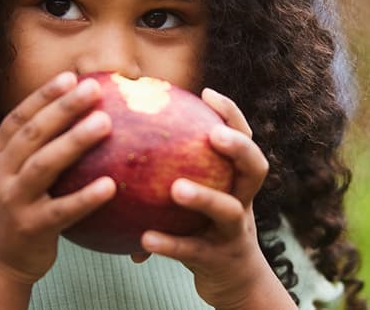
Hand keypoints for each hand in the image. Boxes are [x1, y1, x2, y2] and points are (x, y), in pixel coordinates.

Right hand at [0, 72, 116, 284]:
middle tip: (93, 90)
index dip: (42, 96)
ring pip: (44, 165)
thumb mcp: (7, 178)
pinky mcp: (30, 229)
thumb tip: (74, 120)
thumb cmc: (11, 214)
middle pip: (32, 134)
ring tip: (105, 123)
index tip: (70, 77)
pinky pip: (62, 211)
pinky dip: (85, 198)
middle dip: (62, 108)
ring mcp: (12, 202)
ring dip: (74, 142)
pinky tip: (111, 186)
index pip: (17, 118)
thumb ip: (30, 152)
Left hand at [133, 88, 294, 308]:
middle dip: (238, 147)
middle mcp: (242, 201)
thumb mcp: (196, 196)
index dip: (231, 115)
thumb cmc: (203, 225)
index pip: (244, 139)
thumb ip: (171, 169)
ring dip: (204, 197)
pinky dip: (170, 244)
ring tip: (176, 189)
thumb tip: (118, 138)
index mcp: (235, 180)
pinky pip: (194, 250)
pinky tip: (144, 239)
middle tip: (213, 135)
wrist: (233, 281)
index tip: (206, 93)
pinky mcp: (218, 261)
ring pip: (228, 211)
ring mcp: (233, 232)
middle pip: (254, 168)